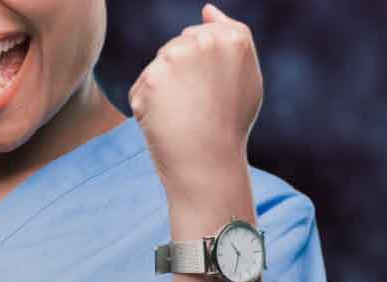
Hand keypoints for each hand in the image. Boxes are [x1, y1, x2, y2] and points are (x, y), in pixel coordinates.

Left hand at [130, 4, 262, 202]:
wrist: (207, 161)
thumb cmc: (230, 121)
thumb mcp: (245, 75)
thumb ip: (229, 35)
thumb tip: (207, 8)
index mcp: (235, 37)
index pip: (202, 33)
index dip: (203, 65)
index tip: (212, 89)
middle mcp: (205, 42)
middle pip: (177, 45)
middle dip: (181, 73)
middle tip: (199, 106)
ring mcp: (174, 59)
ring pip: (158, 66)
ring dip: (163, 88)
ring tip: (184, 114)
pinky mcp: (150, 79)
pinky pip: (142, 87)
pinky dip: (147, 105)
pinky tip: (166, 121)